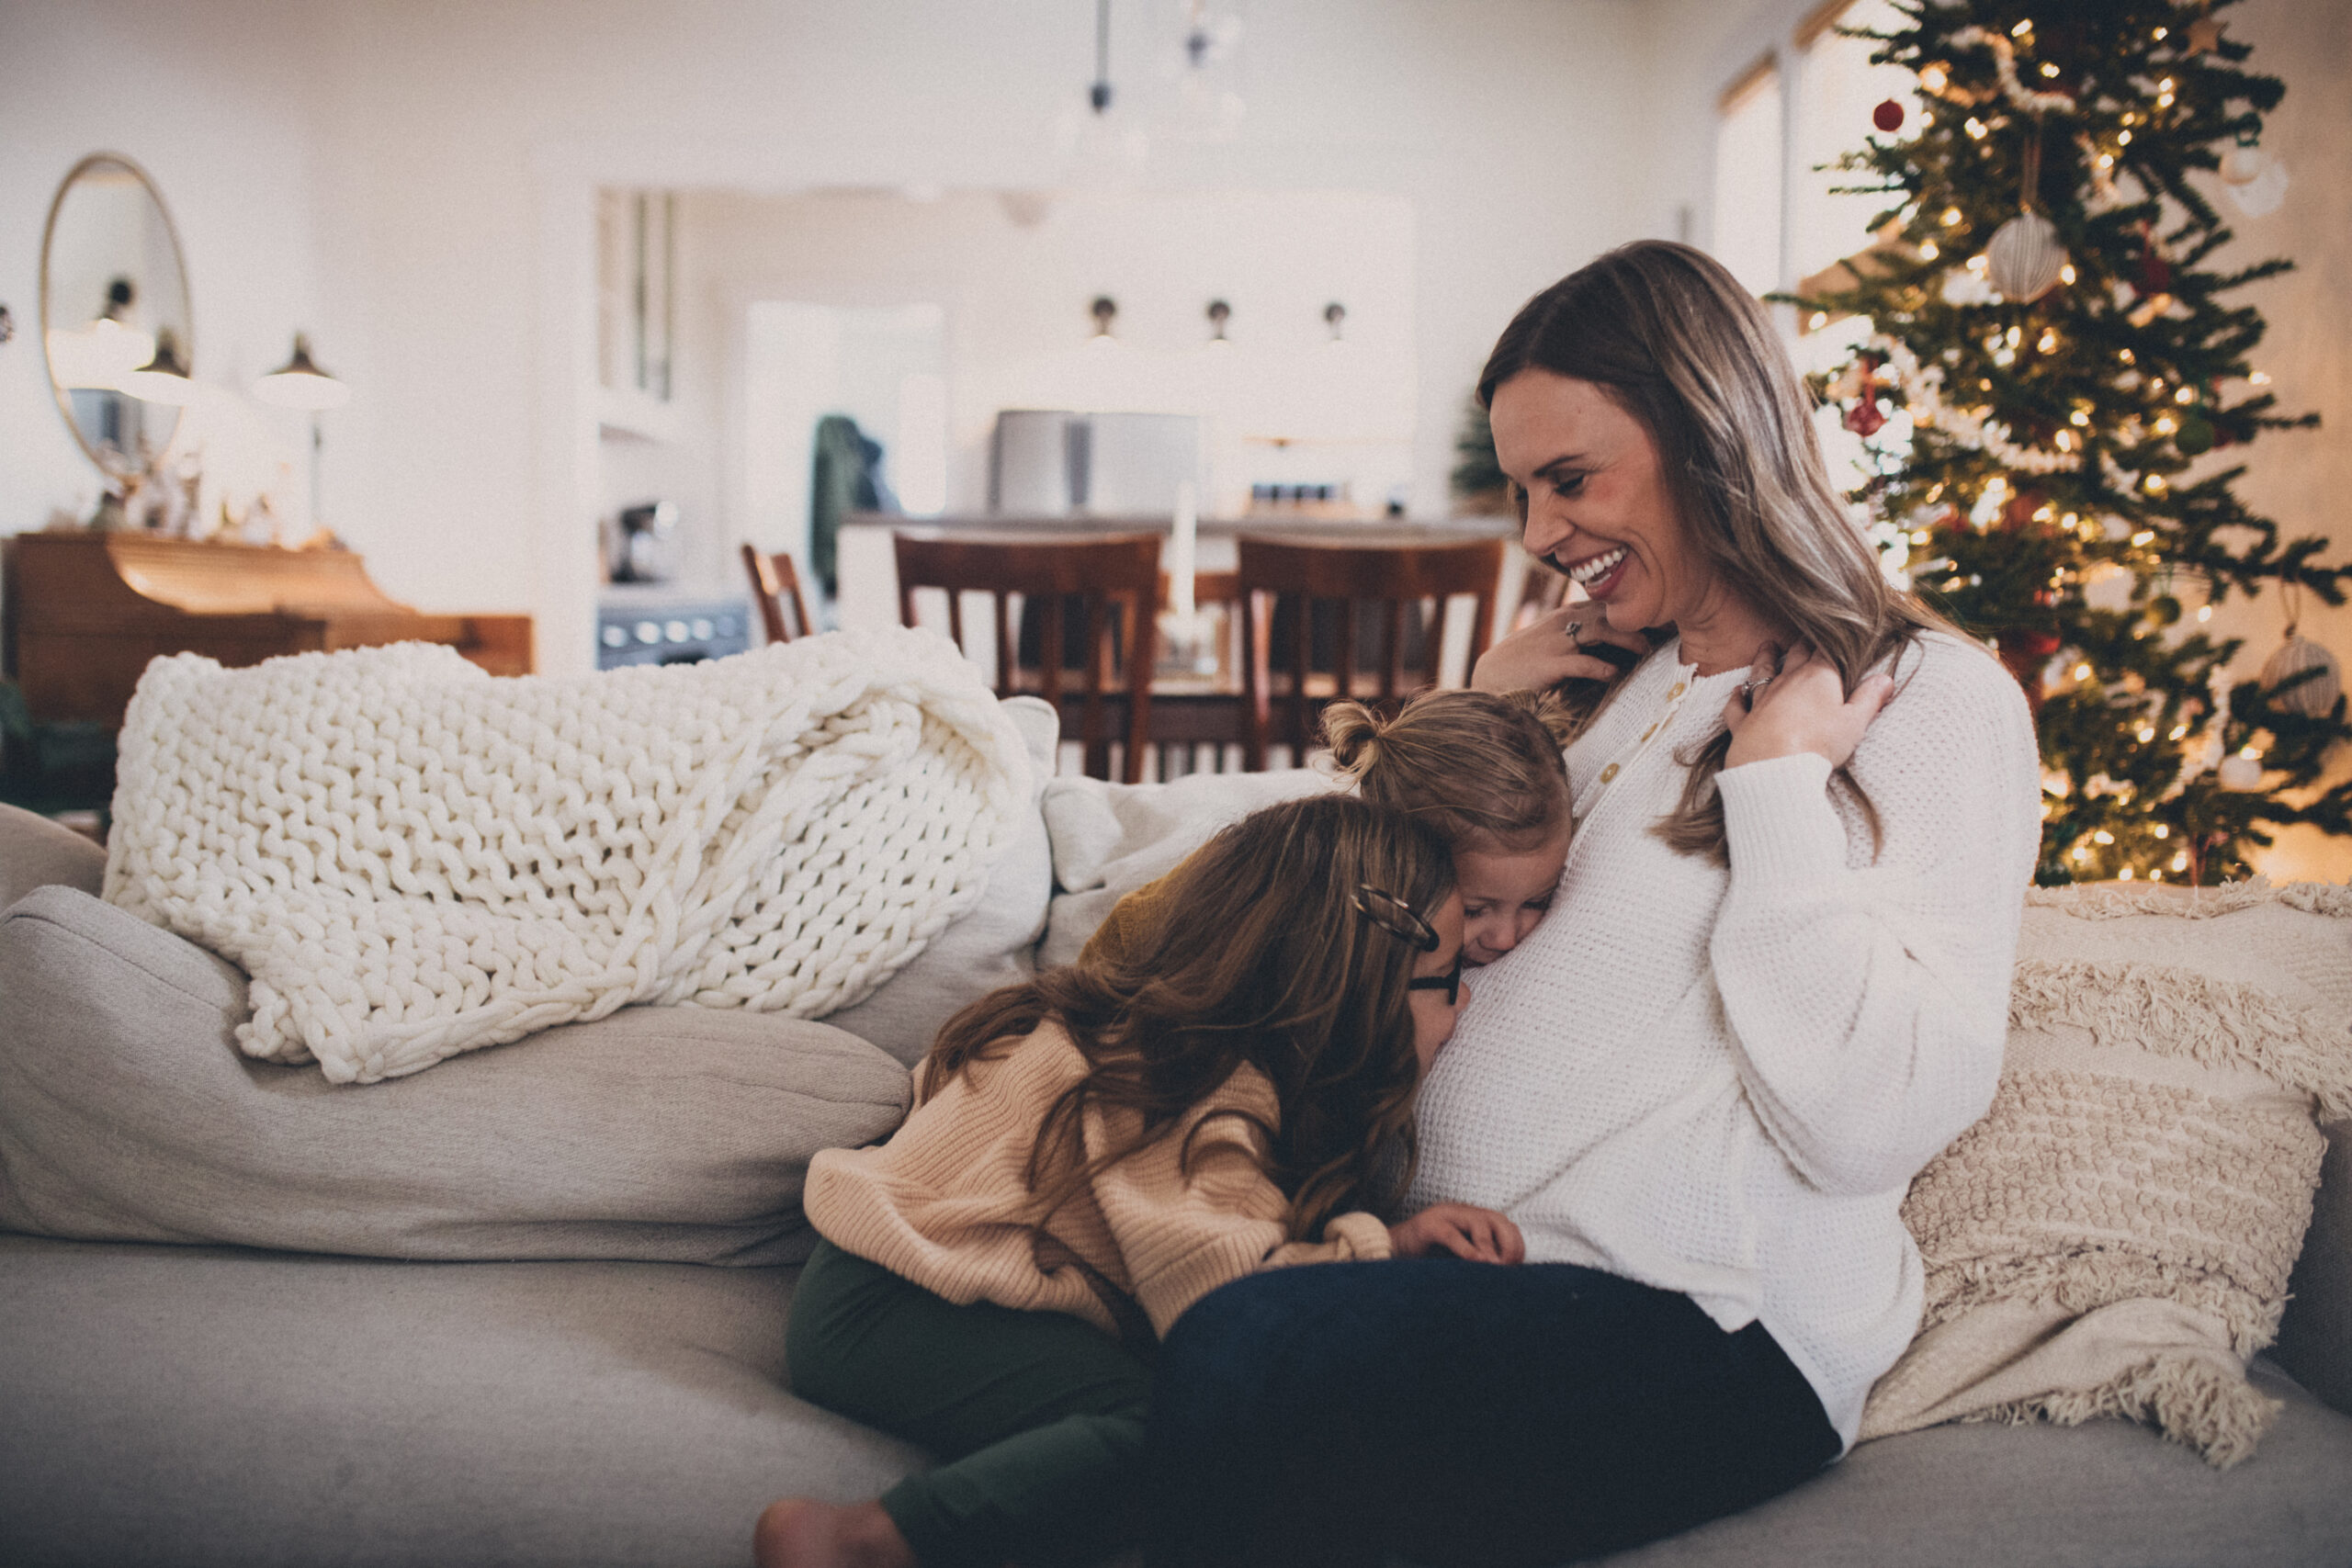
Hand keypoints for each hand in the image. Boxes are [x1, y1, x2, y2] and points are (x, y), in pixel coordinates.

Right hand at [1388, 1203, 1525, 1263]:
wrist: (1390, 1250)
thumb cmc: (1427, 1258)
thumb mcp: (1460, 1258)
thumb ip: (1480, 1260)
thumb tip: (1505, 1276)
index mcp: (1472, 1219)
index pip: (1505, 1225)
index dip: (1516, 1244)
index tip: (1517, 1267)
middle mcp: (1461, 1213)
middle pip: (1497, 1219)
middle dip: (1509, 1242)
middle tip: (1508, 1266)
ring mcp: (1444, 1215)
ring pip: (1477, 1222)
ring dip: (1490, 1245)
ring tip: (1495, 1266)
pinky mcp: (1427, 1225)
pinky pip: (1451, 1234)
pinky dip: (1466, 1248)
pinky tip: (1475, 1262)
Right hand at [1471, 603, 1644, 695]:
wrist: (1491, 679)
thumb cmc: (1524, 663)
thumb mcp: (1551, 639)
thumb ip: (1577, 634)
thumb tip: (1611, 640)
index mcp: (1564, 615)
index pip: (1604, 604)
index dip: (1630, 610)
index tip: (1654, 620)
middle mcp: (1562, 622)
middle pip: (1608, 612)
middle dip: (1635, 622)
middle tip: (1658, 635)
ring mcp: (1556, 641)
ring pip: (1601, 630)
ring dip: (1627, 640)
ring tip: (1645, 652)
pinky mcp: (1551, 664)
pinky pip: (1583, 663)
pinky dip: (1601, 667)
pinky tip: (1614, 673)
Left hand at [1722, 642, 1894, 771]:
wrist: (1775, 768)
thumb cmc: (1820, 744)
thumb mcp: (1854, 722)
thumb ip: (1869, 699)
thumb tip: (1886, 679)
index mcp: (1818, 677)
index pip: (1826, 651)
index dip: (1829, 642)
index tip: (1832, 631)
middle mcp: (1787, 682)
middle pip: (1795, 656)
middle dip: (1801, 644)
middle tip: (1802, 635)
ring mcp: (1762, 700)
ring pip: (1762, 672)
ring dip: (1765, 658)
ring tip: (1766, 647)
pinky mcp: (1743, 721)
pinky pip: (1737, 705)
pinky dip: (1737, 697)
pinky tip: (1736, 691)